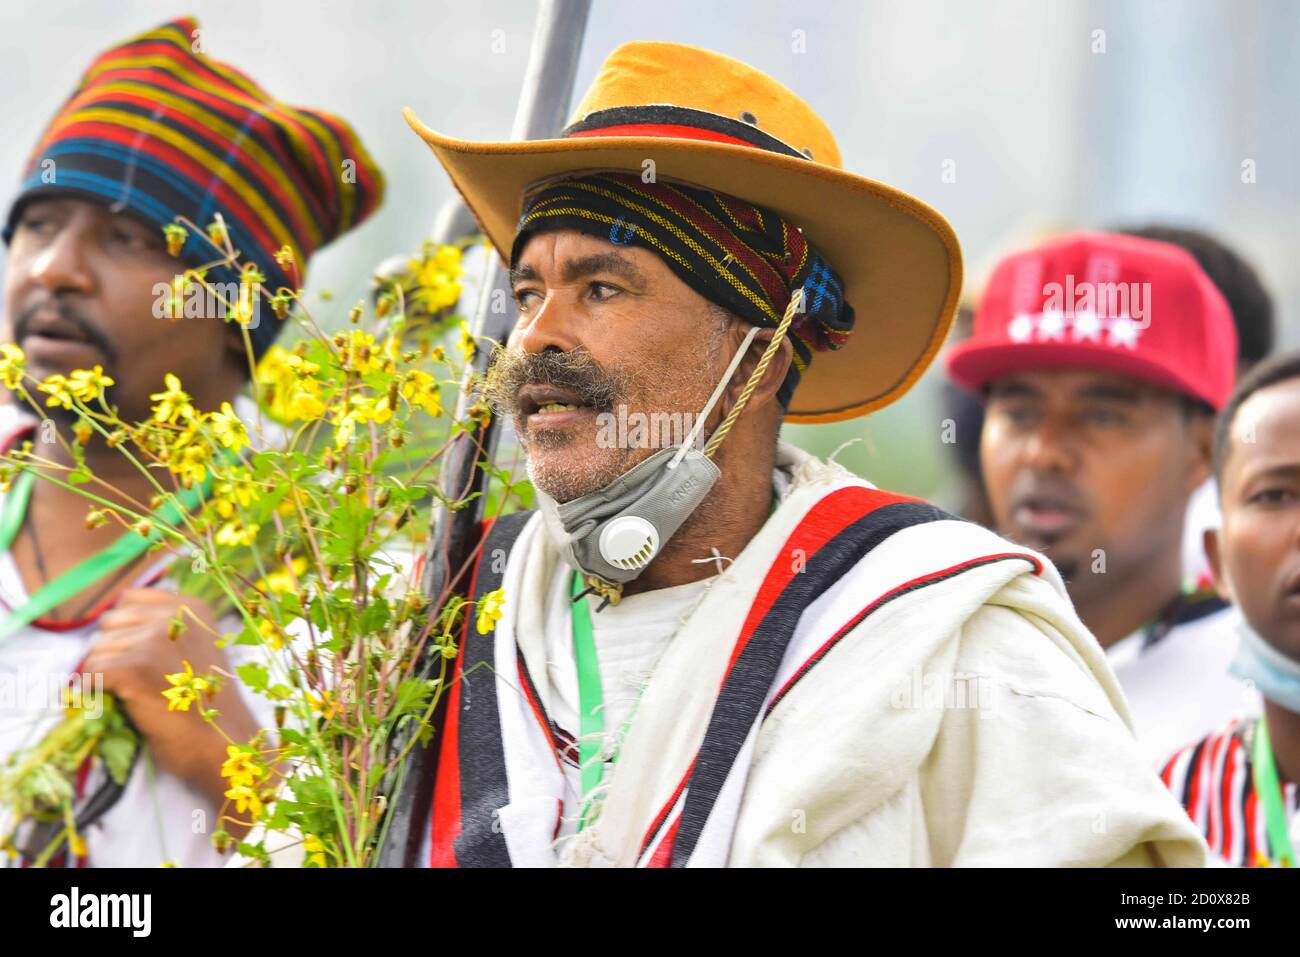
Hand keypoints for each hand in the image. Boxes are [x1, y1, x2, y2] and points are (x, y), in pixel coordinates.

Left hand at [81, 588, 260, 812]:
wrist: (224, 744)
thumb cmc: (206, 703)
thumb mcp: (196, 647)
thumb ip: (164, 627)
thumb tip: (112, 620)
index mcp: (191, 606)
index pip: (129, 599)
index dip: (127, 629)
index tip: (148, 658)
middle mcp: (173, 614)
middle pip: (109, 623)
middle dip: (116, 650)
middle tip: (145, 681)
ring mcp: (153, 639)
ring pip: (96, 650)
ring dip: (108, 675)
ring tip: (141, 694)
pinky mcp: (133, 667)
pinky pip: (91, 673)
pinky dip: (100, 693)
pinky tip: (129, 704)